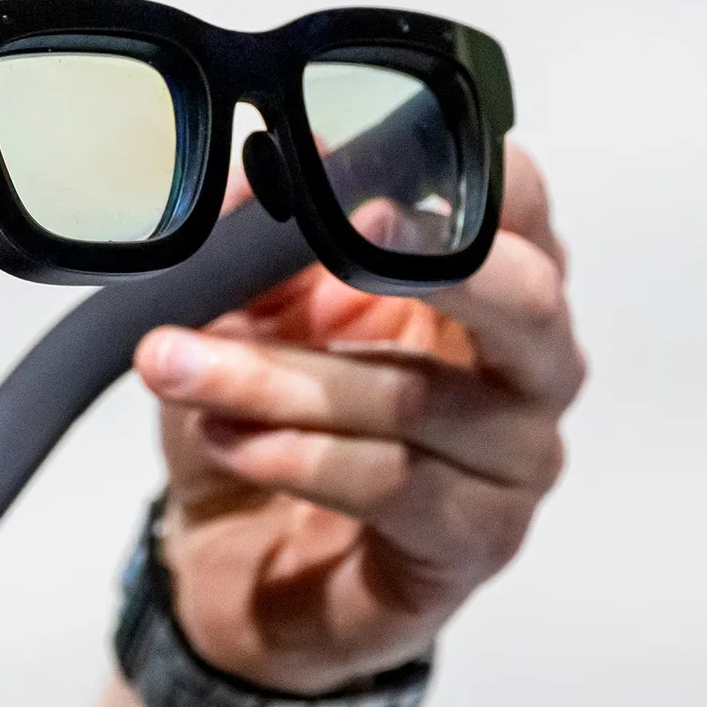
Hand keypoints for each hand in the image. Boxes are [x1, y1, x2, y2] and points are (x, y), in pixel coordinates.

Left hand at [130, 145, 585, 693]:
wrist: (240, 550)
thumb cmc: (273, 410)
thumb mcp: (250, 306)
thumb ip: (263, 230)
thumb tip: (269, 155)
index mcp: (488, 282)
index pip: (522, 208)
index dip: (469, 179)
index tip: (378, 174)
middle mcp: (529, 368)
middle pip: (525, 303)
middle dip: (437, 268)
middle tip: (346, 236)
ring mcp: (514, 464)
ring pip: (413, 400)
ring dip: (279, 378)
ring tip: (178, 364)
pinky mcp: (470, 544)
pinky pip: (389, 484)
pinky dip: (293, 453)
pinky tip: (223, 435)